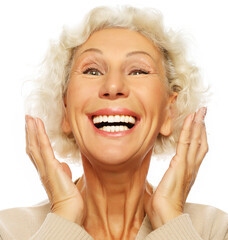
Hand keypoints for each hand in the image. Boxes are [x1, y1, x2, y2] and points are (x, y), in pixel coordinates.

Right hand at [25, 116, 84, 224]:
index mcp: (46, 171)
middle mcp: (42, 168)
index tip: (33, 128)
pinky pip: (44, 148)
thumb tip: (62, 164)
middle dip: (30, 132)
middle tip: (28, 119)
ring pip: (36, 145)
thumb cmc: (68, 197)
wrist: (70, 208)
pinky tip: (37, 125)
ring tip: (30, 118)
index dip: (34, 139)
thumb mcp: (65, 180)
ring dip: (32, 130)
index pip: (38, 152)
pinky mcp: (51, 167)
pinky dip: (40, 135)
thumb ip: (62, 171)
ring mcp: (45, 167)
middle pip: (33, 146)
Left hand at [144, 107, 207, 228]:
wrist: (164, 214)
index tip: (197, 124)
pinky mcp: (180, 164)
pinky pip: (186, 142)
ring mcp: (187, 164)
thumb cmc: (162, 205)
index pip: (195, 149)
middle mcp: (191, 166)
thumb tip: (146, 180)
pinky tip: (191, 119)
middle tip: (203, 112)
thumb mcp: (158, 189)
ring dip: (198, 123)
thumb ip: (156, 182)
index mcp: (186, 171)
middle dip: (201, 126)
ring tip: (201, 111)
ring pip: (196, 139)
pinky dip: (189, 129)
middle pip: (200, 142)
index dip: (198, 136)